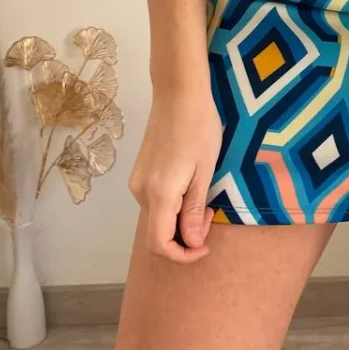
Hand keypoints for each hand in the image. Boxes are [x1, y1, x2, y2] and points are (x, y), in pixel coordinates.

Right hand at [128, 88, 222, 263]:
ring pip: (157, 217)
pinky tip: (190, 186)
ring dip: (180, 219)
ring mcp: (137, 181)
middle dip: (185, 235)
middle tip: (211, 212)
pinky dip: (172, 205)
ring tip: (204, 195)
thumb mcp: (204, 172)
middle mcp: (140, 192)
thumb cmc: (199, 129)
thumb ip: (195, 211)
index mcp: (158, 194)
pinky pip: (154, 201)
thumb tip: (192, 243)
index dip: (183, 255)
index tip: (206, 246)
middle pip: (157, 233)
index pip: (160, 245)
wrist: (179, 94)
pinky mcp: (139, 172)